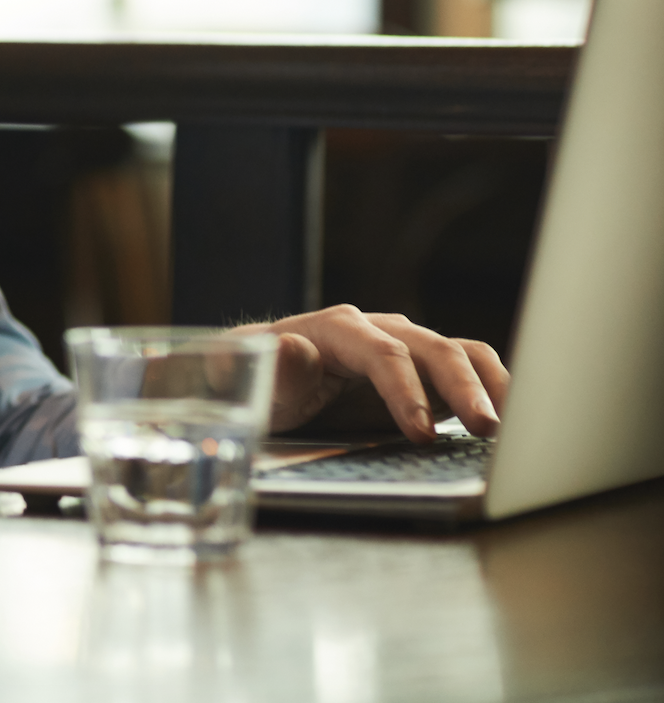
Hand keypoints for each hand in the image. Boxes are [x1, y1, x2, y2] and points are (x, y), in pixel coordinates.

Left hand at [234, 305, 510, 442]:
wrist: (263, 375)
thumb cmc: (257, 377)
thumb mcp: (250, 377)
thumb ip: (273, 368)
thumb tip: (291, 348)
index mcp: (338, 329)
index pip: (383, 354)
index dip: (405, 391)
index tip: (421, 434)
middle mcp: (379, 331)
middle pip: (433, 350)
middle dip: (464, 389)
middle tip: (488, 430)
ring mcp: (406, 349)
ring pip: (461, 354)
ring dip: (491, 387)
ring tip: (512, 428)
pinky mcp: (424, 372)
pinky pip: (469, 371)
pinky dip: (493, 391)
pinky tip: (511, 423)